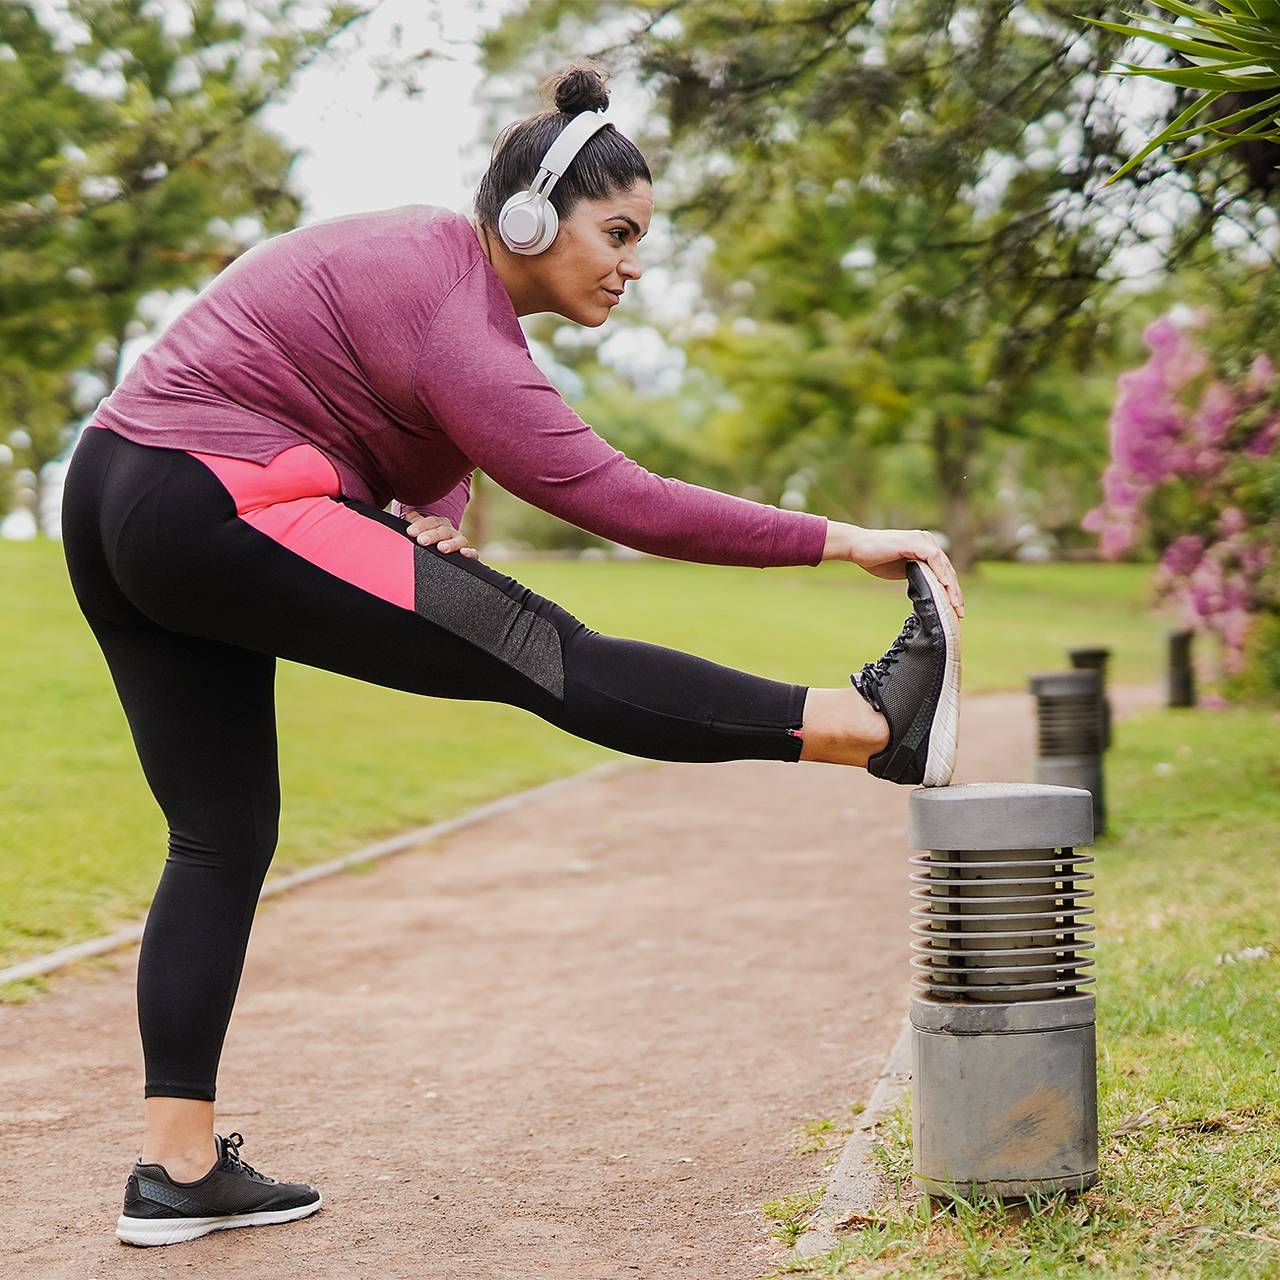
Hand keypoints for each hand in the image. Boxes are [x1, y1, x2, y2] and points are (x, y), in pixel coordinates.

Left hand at [400, 509, 478, 557]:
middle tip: (422, 540)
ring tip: (441, 548)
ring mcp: (460, 542)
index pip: (431, 521)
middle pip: (443, 531)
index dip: (421, 526)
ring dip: (450, 544)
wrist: (439, 548)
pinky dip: (470, 553)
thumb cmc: (426, 537)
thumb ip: (415, 522)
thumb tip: (408, 515)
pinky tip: (464, 553)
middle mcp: (451, 531)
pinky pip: (473, 553)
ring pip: (459, 540)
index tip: (410, 532)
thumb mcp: (419, 529)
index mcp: (439, 523)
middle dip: (433, 535)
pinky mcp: (467, 554)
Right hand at [841, 523, 964, 617]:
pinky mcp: (915, 542)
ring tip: (954, 605)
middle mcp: (927, 541)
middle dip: (955, 592)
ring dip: (951, 586)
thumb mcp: (902, 571)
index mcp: (925, 547)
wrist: (856, 547)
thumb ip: (918, 576)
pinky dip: (940, 573)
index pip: (944, 571)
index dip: (951, 590)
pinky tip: (944, 587)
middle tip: (960, 612)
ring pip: (944, 565)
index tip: (954, 609)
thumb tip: (930, 591)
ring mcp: (922, 540)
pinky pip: (934, 558)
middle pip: (947, 569)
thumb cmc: (875, 558)